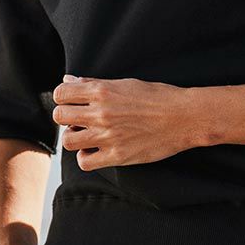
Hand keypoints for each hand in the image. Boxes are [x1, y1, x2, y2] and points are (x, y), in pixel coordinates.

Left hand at [52, 74, 197, 168]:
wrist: (184, 117)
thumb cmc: (158, 98)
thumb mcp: (125, 83)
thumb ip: (94, 83)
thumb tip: (70, 82)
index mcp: (102, 91)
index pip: (61, 94)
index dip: (63, 98)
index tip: (71, 103)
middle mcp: (101, 113)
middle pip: (60, 116)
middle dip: (66, 118)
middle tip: (78, 120)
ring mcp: (108, 135)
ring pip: (68, 140)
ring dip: (74, 137)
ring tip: (85, 136)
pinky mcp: (117, 155)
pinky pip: (85, 162)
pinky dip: (85, 157)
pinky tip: (95, 150)